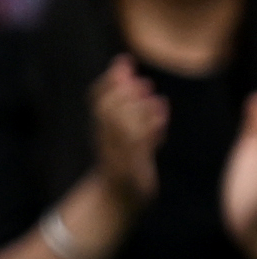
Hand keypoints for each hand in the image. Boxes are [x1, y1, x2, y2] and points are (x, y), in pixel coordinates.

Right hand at [93, 53, 171, 204]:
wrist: (119, 198)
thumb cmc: (125, 163)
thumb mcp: (125, 134)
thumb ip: (131, 109)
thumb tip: (137, 77)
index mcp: (101, 131)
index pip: (98, 101)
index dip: (109, 80)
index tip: (124, 60)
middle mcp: (106, 142)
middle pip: (107, 112)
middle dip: (121, 90)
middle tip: (139, 77)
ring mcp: (117, 157)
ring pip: (121, 127)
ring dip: (133, 106)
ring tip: (148, 87)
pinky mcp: (131, 170)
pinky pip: (137, 147)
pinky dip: (149, 127)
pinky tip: (161, 110)